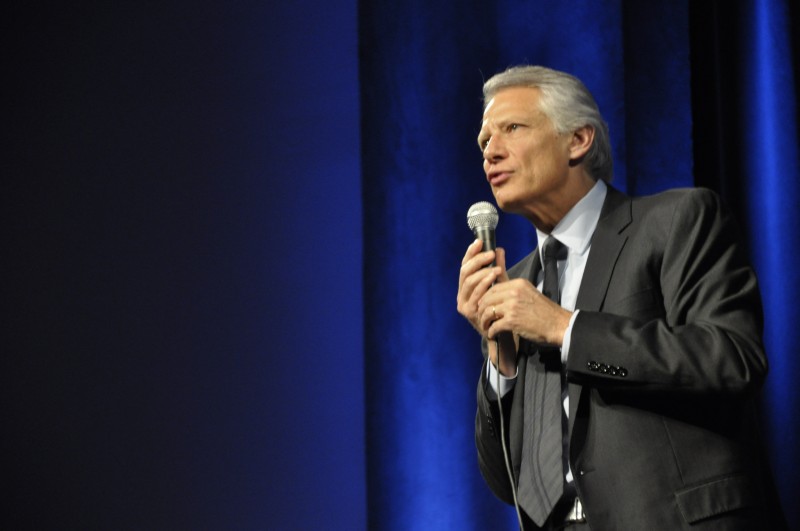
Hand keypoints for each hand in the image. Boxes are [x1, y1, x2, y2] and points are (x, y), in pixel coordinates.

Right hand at [457, 240, 515, 373]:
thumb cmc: (502, 310)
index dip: (470, 253)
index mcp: (466, 288)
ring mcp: (464, 304)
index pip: (465, 266)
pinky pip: (474, 294)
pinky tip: (493, 277)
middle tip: (490, 254)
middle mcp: (462, 295)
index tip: (480, 242)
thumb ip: (498, 269)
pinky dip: (484, 283)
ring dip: (482, 272)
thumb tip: (499, 249)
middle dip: (477, 261)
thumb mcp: (501, 286)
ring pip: (468, 282)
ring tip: (496, 267)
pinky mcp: (468, 312)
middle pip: (464, 272)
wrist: (505, 335)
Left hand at [477, 279, 572, 347]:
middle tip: (481, 317)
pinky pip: (494, 325)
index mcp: (518, 283)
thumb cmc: (544, 311)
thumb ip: (514, 290)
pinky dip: (491, 331)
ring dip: (484, 321)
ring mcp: (512, 306)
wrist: (558, 325)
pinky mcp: (512, 321)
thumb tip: (497, 290)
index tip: (483, 305)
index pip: (493, 287)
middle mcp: (514, 292)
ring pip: (487, 311)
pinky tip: (492, 334)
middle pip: (487, 298)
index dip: (485, 297)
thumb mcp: (529, 292)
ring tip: (485, 326)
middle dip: (481, 309)